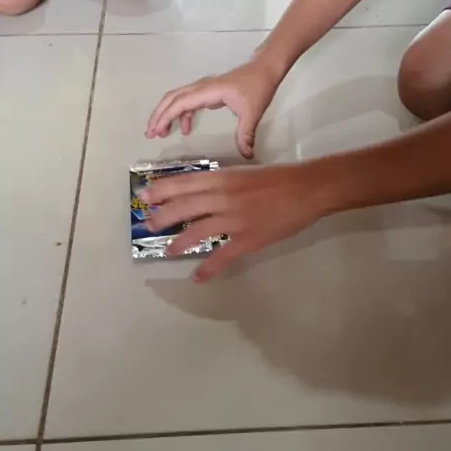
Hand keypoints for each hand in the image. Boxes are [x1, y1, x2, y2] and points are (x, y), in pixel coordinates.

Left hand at [140, 162, 329, 281]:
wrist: (306, 189)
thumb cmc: (278, 179)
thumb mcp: (243, 174)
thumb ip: (222, 183)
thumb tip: (201, 193)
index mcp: (222, 179)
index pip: (184, 183)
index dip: (161, 189)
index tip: (144, 195)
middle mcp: (222, 197)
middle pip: (184, 207)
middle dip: (163, 216)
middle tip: (150, 224)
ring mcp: (234, 220)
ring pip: (197, 231)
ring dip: (180, 242)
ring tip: (169, 250)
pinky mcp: (248, 239)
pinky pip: (222, 256)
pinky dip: (208, 268)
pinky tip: (198, 276)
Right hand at [145, 59, 280, 158]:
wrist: (264, 69)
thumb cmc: (257, 87)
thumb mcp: (252, 113)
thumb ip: (246, 135)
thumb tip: (246, 155)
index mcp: (207, 91)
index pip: (179, 103)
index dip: (165, 117)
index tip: (156, 131)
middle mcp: (201, 87)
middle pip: (171, 99)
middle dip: (158, 115)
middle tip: (150, 134)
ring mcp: (203, 88)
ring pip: (177, 99)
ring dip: (167, 114)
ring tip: (160, 133)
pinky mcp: (208, 91)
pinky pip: (188, 102)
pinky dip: (182, 115)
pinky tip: (186, 130)